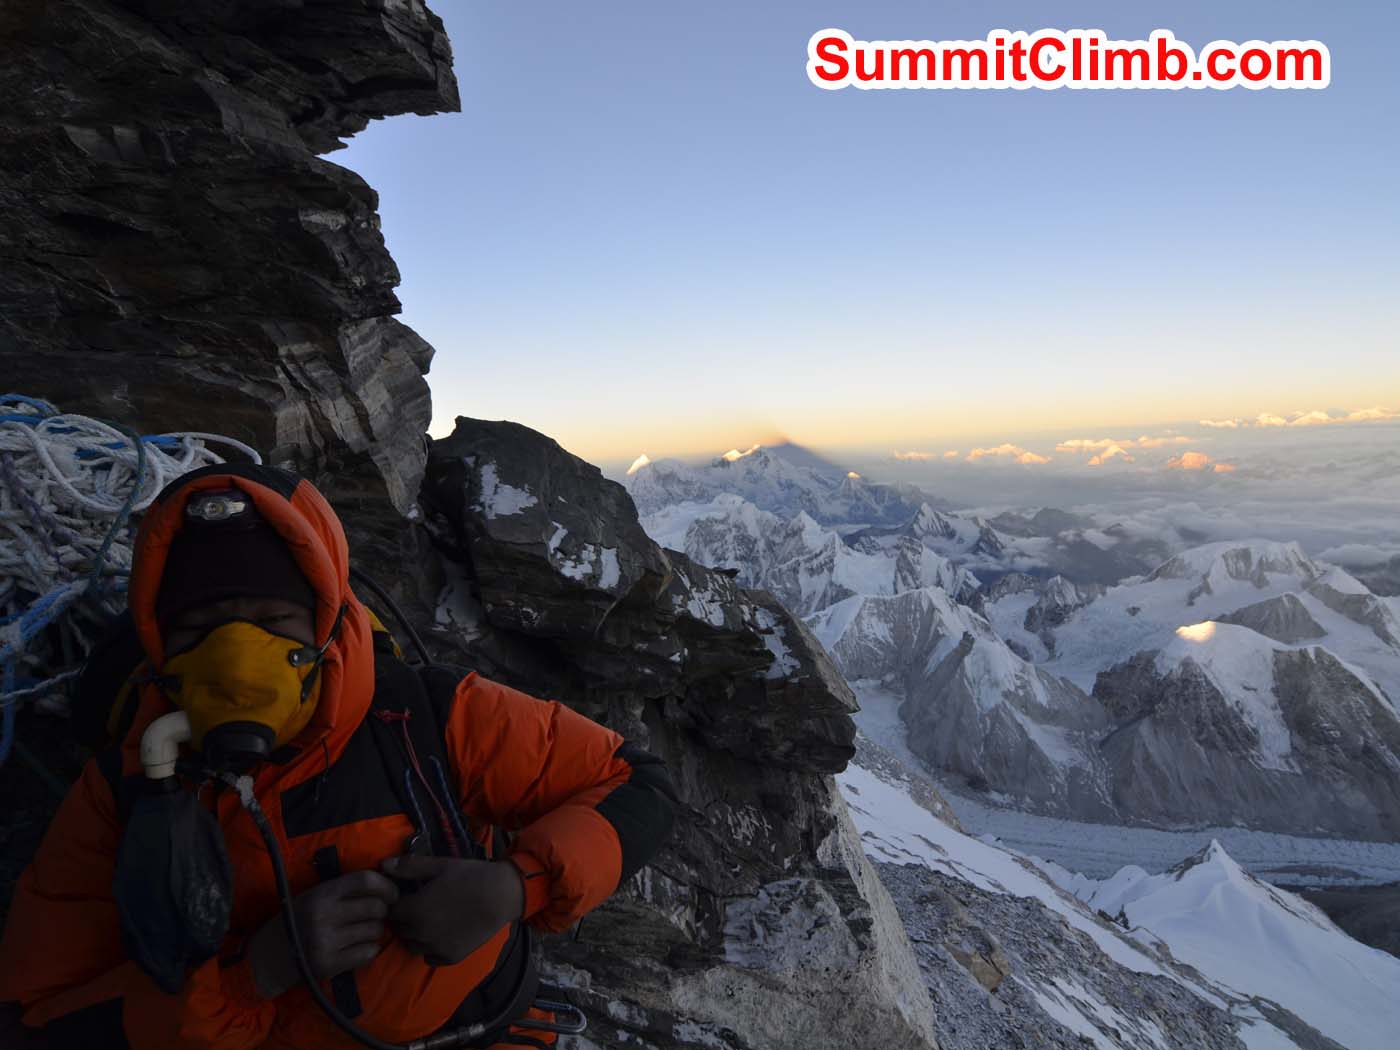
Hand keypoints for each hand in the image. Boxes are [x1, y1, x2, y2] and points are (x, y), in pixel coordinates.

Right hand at [247, 870, 399, 999]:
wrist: (269, 958)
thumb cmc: (298, 921)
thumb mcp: (315, 896)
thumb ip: (345, 890)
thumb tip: (386, 884)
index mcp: (321, 893)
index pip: (365, 880)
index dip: (386, 885)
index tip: (393, 894)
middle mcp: (323, 915)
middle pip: (376, 906)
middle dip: (382, 911)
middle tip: (374, 917)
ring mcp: (326, 941)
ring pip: (375, 930)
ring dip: (375, 932)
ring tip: (361, 933)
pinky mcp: (329, 964)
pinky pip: (368, 952)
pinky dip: (369, 950)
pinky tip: (356, 949)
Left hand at [380, 855, 524, 966]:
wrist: (502, 895)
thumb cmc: (470, 876)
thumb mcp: (439, 865)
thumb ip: (409, 867)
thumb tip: (383, 865)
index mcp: (414, 910)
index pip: (390, 912)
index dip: (396, 903)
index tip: (407, 895)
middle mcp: (420, 933)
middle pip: (399, 929)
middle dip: (405, 918)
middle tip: (420, 905)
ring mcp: (435, 948)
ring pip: (412, 945)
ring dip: (415, 934)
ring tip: (430, 920)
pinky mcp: (450, 957)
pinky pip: (430, 957)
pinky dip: (431, 948)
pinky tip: (442, 933)